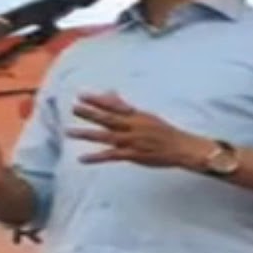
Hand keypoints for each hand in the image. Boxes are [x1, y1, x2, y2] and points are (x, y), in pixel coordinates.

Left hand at [67, 92, 210, 168]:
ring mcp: (132, 141)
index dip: (96, 100)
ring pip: (106, 136)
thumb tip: (110, 94)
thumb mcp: (145, 116)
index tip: (81, 95)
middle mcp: (133, 126)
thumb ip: (124, 106)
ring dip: (87, 134)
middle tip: (73, 108)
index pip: (113, 105)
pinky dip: (96, 157)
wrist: (182, 148)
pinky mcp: (133, 155)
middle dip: (90, 113)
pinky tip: (82, 158)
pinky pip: (111, 156)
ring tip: (70, 132)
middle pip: (107, 118)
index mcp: (136, 115)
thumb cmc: (163, 132)